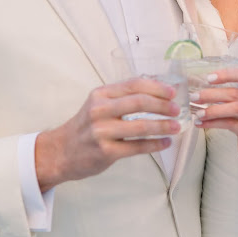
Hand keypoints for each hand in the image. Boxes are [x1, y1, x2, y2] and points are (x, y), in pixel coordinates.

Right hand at [36, 78, 180, 191]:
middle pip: (139, 102)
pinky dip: (154, 144)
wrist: (60, 152)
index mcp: (101, 94)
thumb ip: (122, 96)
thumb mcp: (98, 104)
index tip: (172, 92)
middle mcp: (100, 110)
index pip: (134, 84)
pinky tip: (165, 142)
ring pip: (140, 126)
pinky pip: (136, 147)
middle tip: (177, 109)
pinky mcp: (106, 152)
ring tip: (176, 126)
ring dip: (162, 126)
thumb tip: (157, 90)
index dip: (156, 87)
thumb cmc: (85, 126)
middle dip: (162, 105)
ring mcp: (102, 131)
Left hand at [192, 68, 237, 163]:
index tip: (208, 78)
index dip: (226, 75)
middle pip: (235, 93)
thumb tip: (200, 90)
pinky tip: (201, 124)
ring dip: (213, 110)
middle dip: (211, 94)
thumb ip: (228, 94)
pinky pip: (231, 124)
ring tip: (198, 113)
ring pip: (235, 108)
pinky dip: (213, 123)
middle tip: (194, 97)